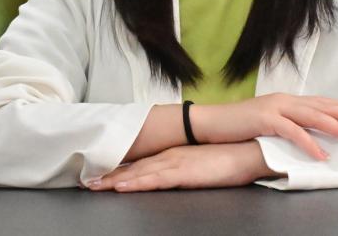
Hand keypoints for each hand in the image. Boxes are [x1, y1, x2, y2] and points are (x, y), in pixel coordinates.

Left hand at [86, 141, 277, 191]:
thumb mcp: (202, 163)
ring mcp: (175, 162)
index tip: (101, 174)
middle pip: (134, 167)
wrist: (249, 150)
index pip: (142, 162)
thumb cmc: (229, 158)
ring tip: (95, 185)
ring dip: (115, 179)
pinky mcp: (183, 172)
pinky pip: (154, 179)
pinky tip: (121, 186)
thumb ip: (185, 167)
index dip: (120, 169)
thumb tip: (174, 174)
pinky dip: (135, 182)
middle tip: (88, 182)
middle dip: (110, 174)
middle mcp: (171, 156)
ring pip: (138, 173)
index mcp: (174, 153)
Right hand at [192, 93, 337, 160]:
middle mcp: (285, 100)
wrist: (211, 122)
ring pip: (313, 116)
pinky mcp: (266, 119)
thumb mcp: (268, 122)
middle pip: (323, 105)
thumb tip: (307, 135)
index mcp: (287, 100)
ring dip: (335, 127)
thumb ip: (287, 124)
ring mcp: (276, 107)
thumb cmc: (239, 125)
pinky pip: (293, 132)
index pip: (321, 102)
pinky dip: (309, 143)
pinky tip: (321, 154)